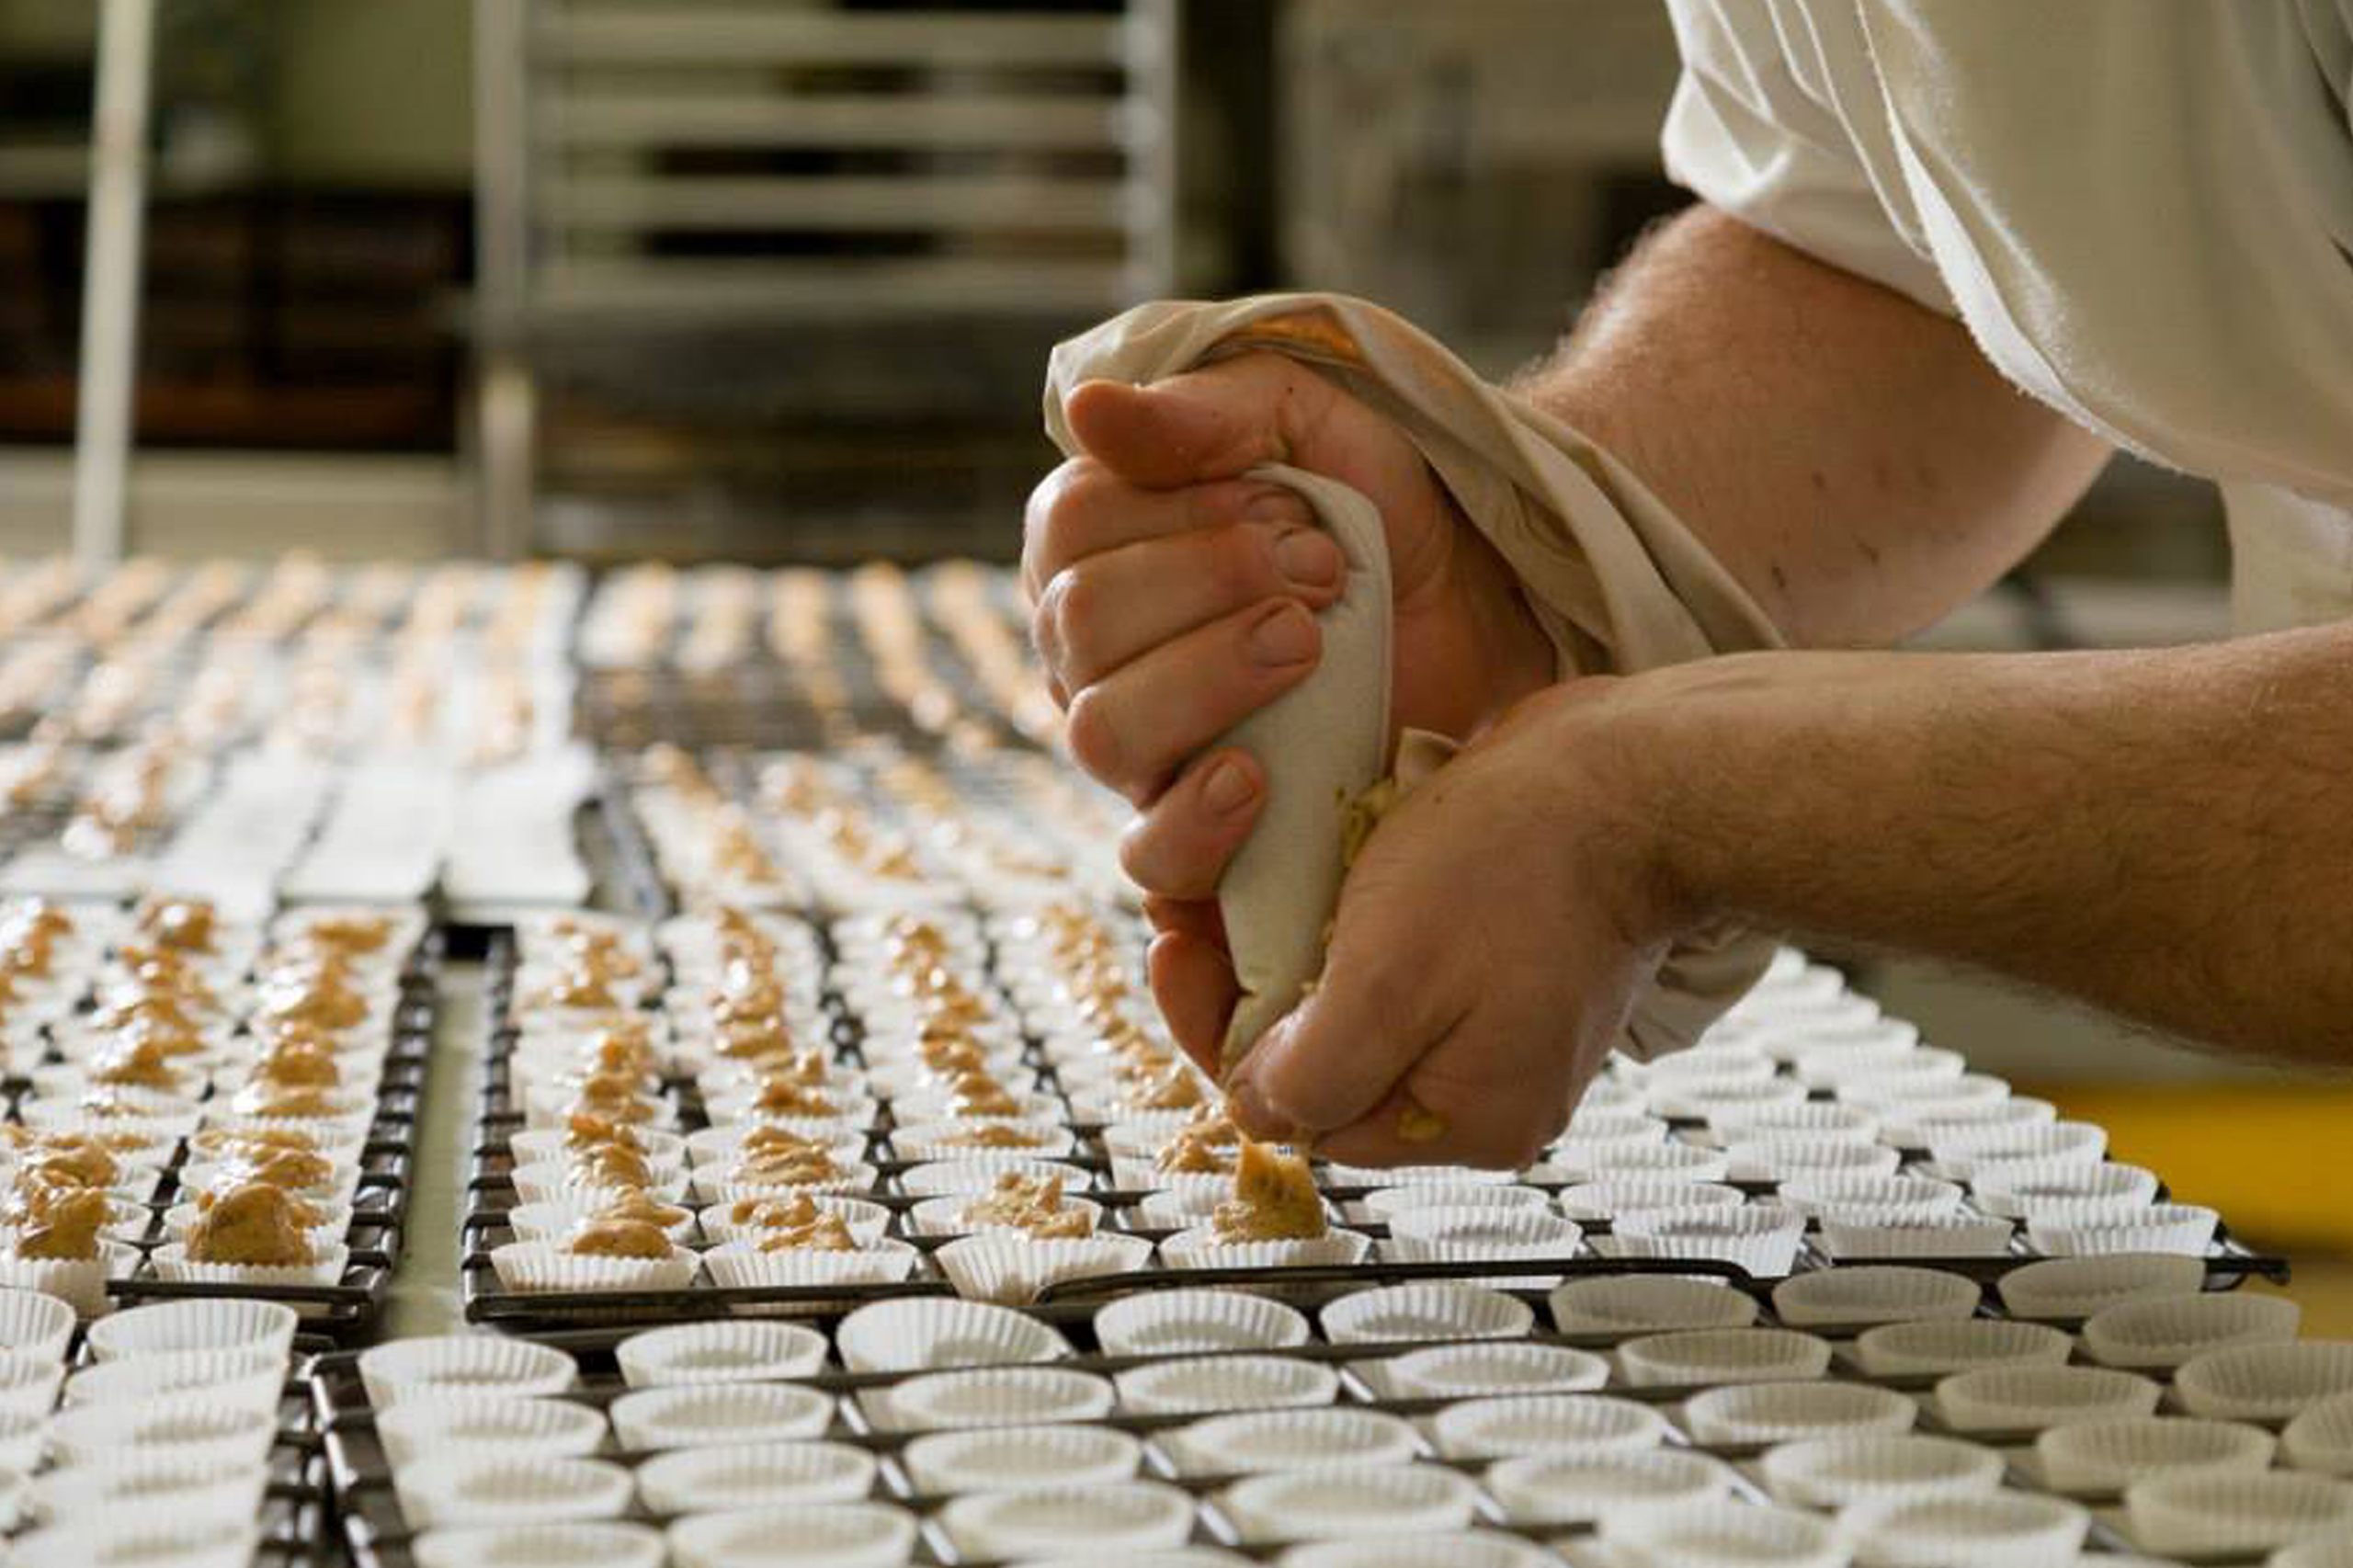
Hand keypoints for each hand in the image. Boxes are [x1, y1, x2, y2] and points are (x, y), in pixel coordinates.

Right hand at [1023, 353, 1551, 1068]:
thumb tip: (1086, 410)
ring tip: (1310, 643)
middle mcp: (1093, 654)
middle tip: (1321, 570)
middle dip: (1206, 586)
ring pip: (1105, 735)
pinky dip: (1194, 825)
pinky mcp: (1210, 832)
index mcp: (1094, 544)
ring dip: (1207, 679)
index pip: (1070, 532)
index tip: (1283, 501)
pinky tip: (1255, 781)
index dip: (1175, 515)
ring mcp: (1144, 750)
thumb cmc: (1381, 496)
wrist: (1491, 591)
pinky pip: (1153, 861)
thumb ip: (1198, 413)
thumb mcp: (1303, 421)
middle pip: (1080, 631)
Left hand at [1221, 677, 1686, 1166]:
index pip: (1298, 1109)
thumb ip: (1313, 1071)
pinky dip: (1357, 914)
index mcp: (1463, 1118)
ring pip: (1357, 1001)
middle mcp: (1485, 1088)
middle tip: (1200, 904)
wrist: (1640, 774)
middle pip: (1324, 1059)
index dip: (1220, 1031)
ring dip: (1299, 942)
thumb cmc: (1523, 863)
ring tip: (1257, 874)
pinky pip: (1404, 955)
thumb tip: (1256, 1110)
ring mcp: (1502, 1024)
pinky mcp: (1509, 960)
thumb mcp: (1391, 979)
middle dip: (1256, 983)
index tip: (1175, 947)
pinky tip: (1333, 861)